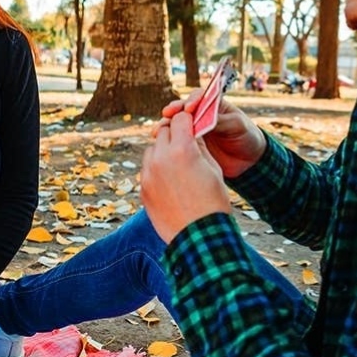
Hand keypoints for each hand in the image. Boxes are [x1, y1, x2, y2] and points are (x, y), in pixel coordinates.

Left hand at [141, 111, 231, 242]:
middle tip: (184, 141)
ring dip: (162, 150)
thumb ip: (199, 147)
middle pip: (163, 131)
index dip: (188, 119)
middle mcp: (161, 158)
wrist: (199, 238)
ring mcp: (149, 174)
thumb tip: (191, 133)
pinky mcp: (143, 189)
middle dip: (174, 133)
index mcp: (183, 149)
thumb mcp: (213, 169)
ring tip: (176, 164)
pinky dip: (156, 169)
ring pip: (152, 149)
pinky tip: (170, 181)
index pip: (180, 118)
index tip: (192, 122)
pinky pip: (147, 169)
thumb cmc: (213, 202)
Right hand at [154, 90, 266, 178]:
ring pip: (176, 124)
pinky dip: (168, 141)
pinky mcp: (191, 145)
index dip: (192, 100)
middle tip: (167, 115)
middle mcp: (201, 115)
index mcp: (213, 105)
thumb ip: (222, 121)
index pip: (198, 97)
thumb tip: (205, 118)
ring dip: (166, 125)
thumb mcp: (238, 126)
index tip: (189, 108)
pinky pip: (177, 140)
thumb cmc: (246, 136)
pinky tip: (159, 143)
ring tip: (158, 131)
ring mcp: (194, 130)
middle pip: (182, 109)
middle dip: (173, 111)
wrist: (249, 161)